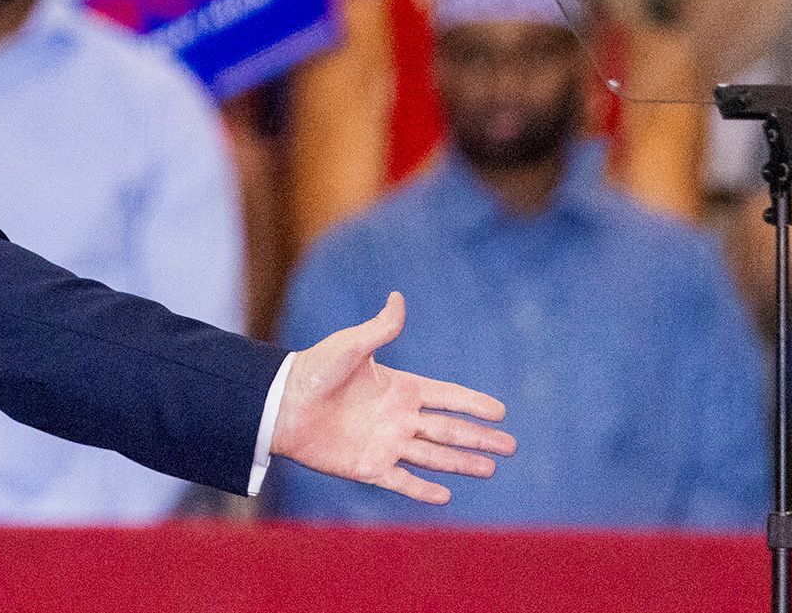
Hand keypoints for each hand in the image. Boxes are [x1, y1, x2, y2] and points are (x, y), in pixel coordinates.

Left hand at [269, 293, 516, 503]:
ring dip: (461, 463)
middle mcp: (397, 418)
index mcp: (398, 388)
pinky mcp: (369, 467)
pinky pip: (402, 481)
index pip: (445, 397)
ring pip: (433, 456)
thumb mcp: (350, 347)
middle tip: (511, 446)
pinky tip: (446, 494)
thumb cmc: (314, 370)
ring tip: (490, 469)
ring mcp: (386, 443)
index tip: (501, 410)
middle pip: (448, 430)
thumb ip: (379, 329)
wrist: (281, 404)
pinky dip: (423, 489)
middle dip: (479, 438)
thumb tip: (398, 297)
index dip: (472, 403)